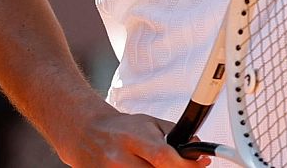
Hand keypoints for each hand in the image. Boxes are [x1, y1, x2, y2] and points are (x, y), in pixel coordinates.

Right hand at [53, 109, 210, 167]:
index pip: (164, 157)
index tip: (200, 163)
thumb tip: (197, 148)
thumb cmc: (120, 128)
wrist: (86, 133)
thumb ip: (174, 134)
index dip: (186, 165)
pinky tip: (144, 167)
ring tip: (156, 164)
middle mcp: (120, 159)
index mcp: (133, 139)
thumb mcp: (148, 123)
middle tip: (182, 166)